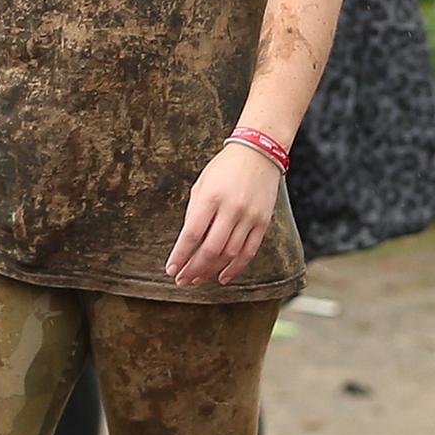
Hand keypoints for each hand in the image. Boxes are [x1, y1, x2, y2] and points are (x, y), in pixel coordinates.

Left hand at [166, 141, 280, 287]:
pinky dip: (235, 267)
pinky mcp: (263, 222)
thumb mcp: (201, 185)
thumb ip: (194, 213)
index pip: (192, 234)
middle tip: (182, 281)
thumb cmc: (224, 168)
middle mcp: (231, 209)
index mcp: (211, 197)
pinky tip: (222, 277)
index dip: (180, 255)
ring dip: (211, 270)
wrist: (259, 153)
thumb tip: (187, 243)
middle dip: (193, 269)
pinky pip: (249, 251)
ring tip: (197, 280)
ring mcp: (249, 217)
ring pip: (229, 254)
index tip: (171, 269)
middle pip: (210, 249)